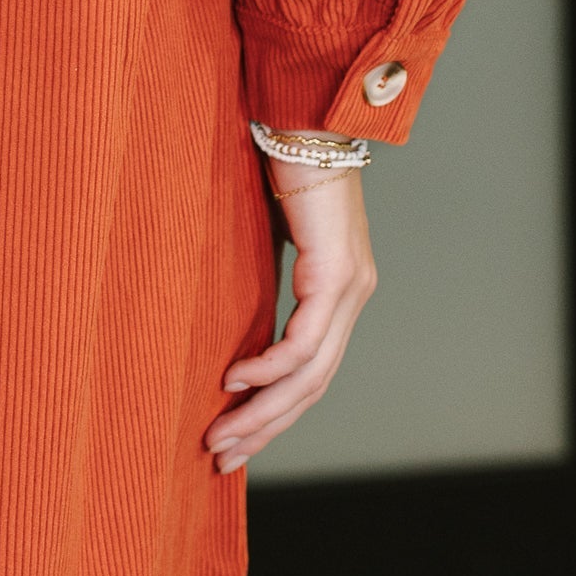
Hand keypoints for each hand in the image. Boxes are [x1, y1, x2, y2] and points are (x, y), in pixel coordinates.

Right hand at [210, 165, 374, 474]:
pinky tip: (235, 381)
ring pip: (310, 375)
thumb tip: (224, 309)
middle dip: (264, 427)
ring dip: (262, 411)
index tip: (235, 437)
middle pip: (312, 387)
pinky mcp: (337, 276)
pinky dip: (269, 368)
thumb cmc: (282, 166)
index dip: (275, 412)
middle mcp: (353, 296)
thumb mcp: (268, 234)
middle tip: (222, 455)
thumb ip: (261, 274)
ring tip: (223, 434)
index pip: (312, 373)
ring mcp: (349, 289)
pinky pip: (303, 341)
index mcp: (341, 292)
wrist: (305, 119)